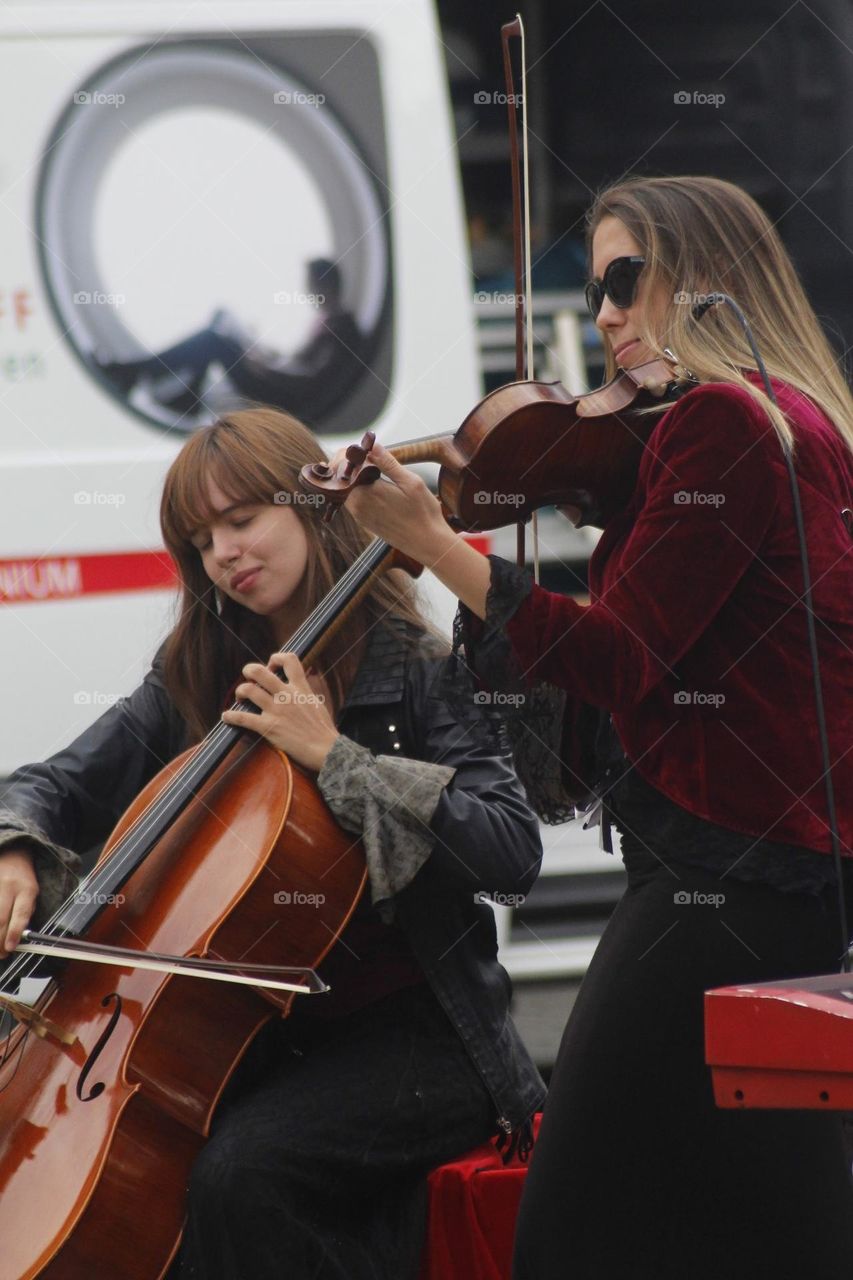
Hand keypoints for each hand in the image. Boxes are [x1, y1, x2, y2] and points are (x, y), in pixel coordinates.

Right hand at [0, 846, 37, 952]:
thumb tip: (18, 938)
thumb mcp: (32, 892)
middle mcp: (8, 887)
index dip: (15, 932)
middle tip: (1, 954)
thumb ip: (26, 913)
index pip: (21, 913)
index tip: (11, 948)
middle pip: (1, 918)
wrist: (11, 854)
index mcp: (27, 888)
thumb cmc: (23, 878)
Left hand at [221, 653, 339, 772]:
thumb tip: (297, 687)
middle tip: (248, 678)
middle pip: (260, 671)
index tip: (272, 667)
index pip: (289, 660)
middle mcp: (287, 695)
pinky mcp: (269, 727)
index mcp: (301, 688)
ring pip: (248, 690)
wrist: (326, 750)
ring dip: (240, 692)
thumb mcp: (316, 703)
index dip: (276, 658)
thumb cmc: (323, 730)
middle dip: (249, 671)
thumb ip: (304, 692)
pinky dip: (231, 717)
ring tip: (240, 698)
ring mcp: (277, 710)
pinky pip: (243, 718)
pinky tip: (226, 717)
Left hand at [347, 441, 456, 566]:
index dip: (349, 453)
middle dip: (349, 463)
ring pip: (345, 489)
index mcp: (366, 493)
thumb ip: (388, 463)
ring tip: (370, 466)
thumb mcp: (411, 482)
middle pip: (340, 478)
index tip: (362, 447)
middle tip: (365, 454)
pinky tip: (373, 483)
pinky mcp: (364, 522)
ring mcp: (359, 516)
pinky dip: (358, 488)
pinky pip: (353, 500)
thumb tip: (373, 446)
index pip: (344, 466)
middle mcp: (358, 506)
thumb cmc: (424, 514)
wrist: (428, 544)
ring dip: (354, 476)